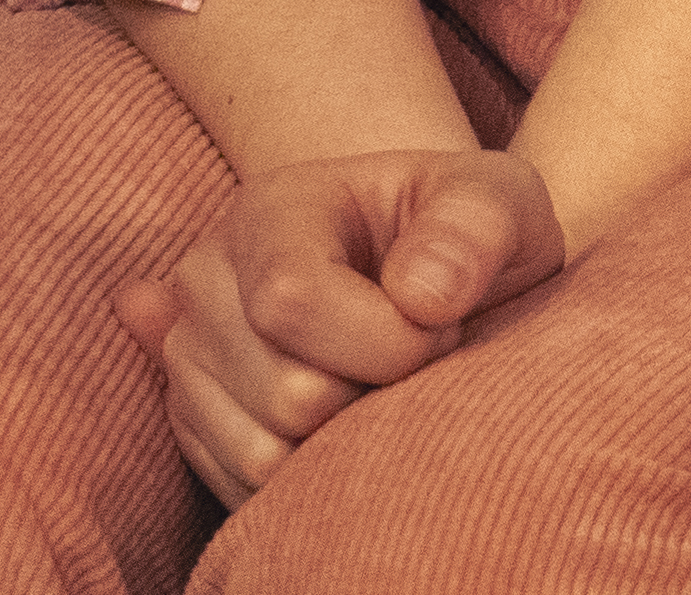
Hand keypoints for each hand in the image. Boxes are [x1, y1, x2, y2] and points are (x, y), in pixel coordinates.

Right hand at [117, 145, 564, 502]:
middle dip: (378, 392)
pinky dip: (313, 474)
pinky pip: (248, 490)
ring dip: (347, 441)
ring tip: (380, 380)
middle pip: (285, 394)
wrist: (433, 276)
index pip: (291, 299)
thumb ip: (477, 227)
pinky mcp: (194, 427)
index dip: (386, 338)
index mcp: (270, 210)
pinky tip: (349, 416)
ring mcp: (189, 359)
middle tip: (419, 355)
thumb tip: (421, 297)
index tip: (446, 327)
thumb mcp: (501, 200)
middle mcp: (207, 282)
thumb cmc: (465, 236)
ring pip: (264, 455)